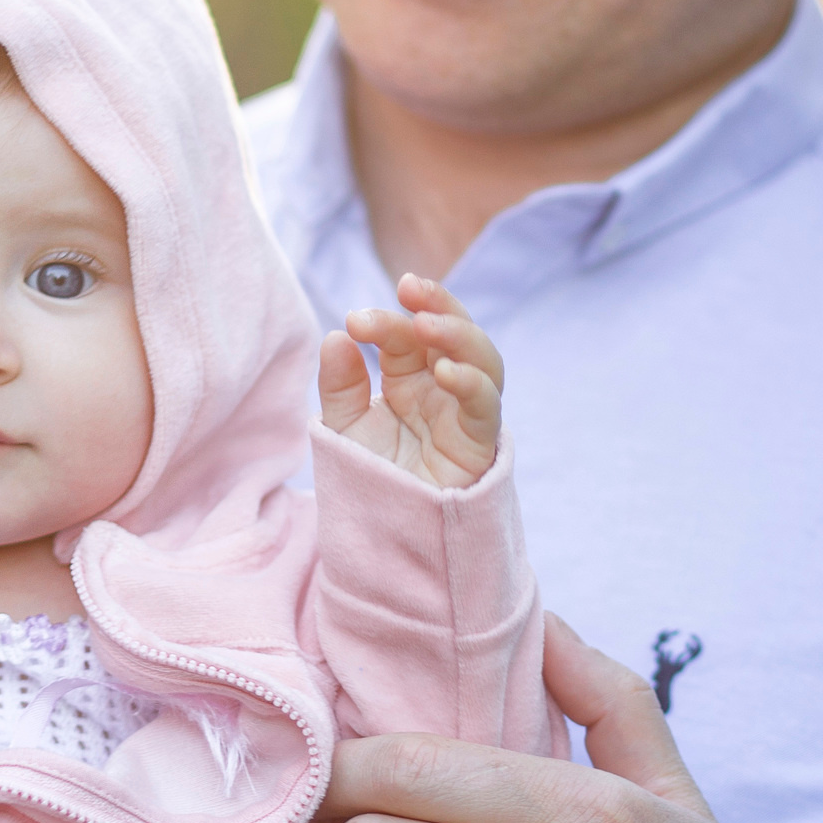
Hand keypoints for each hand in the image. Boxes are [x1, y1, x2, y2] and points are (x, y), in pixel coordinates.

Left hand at [318, 272, 502, 488]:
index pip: (406, 336)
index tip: (356, 320)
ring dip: (459, 335)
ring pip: (482, 359)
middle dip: (438, 304)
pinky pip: (487, 406)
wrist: (384, 534)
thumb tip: (336, 336)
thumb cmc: (370, 478)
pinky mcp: (480, 443)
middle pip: (454, 333)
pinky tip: (444, 370)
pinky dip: (471, 382)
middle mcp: (442, 388)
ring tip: (426, 325)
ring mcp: (465, 412)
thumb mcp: (344, 427)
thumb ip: (339, 386)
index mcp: (410, 378)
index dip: (387, 321)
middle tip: (410, 288)